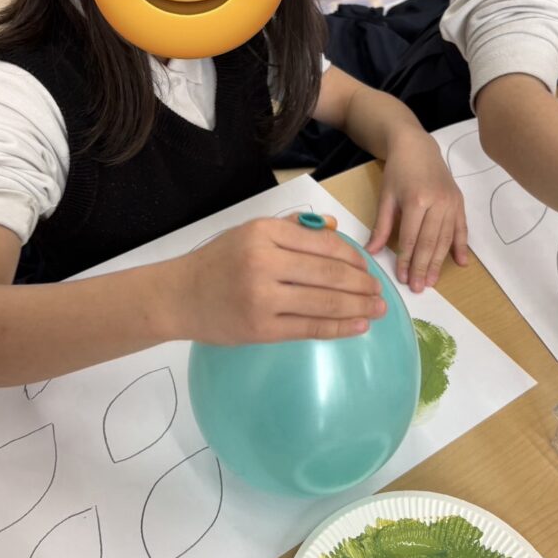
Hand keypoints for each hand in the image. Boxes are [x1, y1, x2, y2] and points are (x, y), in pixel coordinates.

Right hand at [176, 217, 385, 343]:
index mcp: (264, 233)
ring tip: (377, 309)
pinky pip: (310, 328)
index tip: (367, 268)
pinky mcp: (261, 329)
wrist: (178, 297)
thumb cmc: (217, 263)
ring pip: (324, 302)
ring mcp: (263, 298)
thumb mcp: (249, 232)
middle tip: (380, 292)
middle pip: (329, 274)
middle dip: (362, 284)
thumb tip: (334, 228)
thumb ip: (292, 228)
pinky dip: (339, 328)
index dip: (353, 257)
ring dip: (358, 307)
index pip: (323, 244)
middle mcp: (264, 263)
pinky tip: (358, 326)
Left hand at [366, 126, 467, 290]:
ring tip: (433, 281)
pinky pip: (462, 228)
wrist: (417, 146)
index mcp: (417, 200)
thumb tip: (372, 251)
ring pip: (446, 238)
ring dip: (440, 262)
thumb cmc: (398, 171)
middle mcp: (438, 202)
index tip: (403, 278)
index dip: (407, 260)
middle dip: (424, 267)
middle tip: (419, 287)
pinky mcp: (459, 202)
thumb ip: (381, 226)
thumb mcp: (386, 197)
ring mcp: (451, 202)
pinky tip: (461, 262)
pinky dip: (461, 246)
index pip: (412, 238)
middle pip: (430, 242)